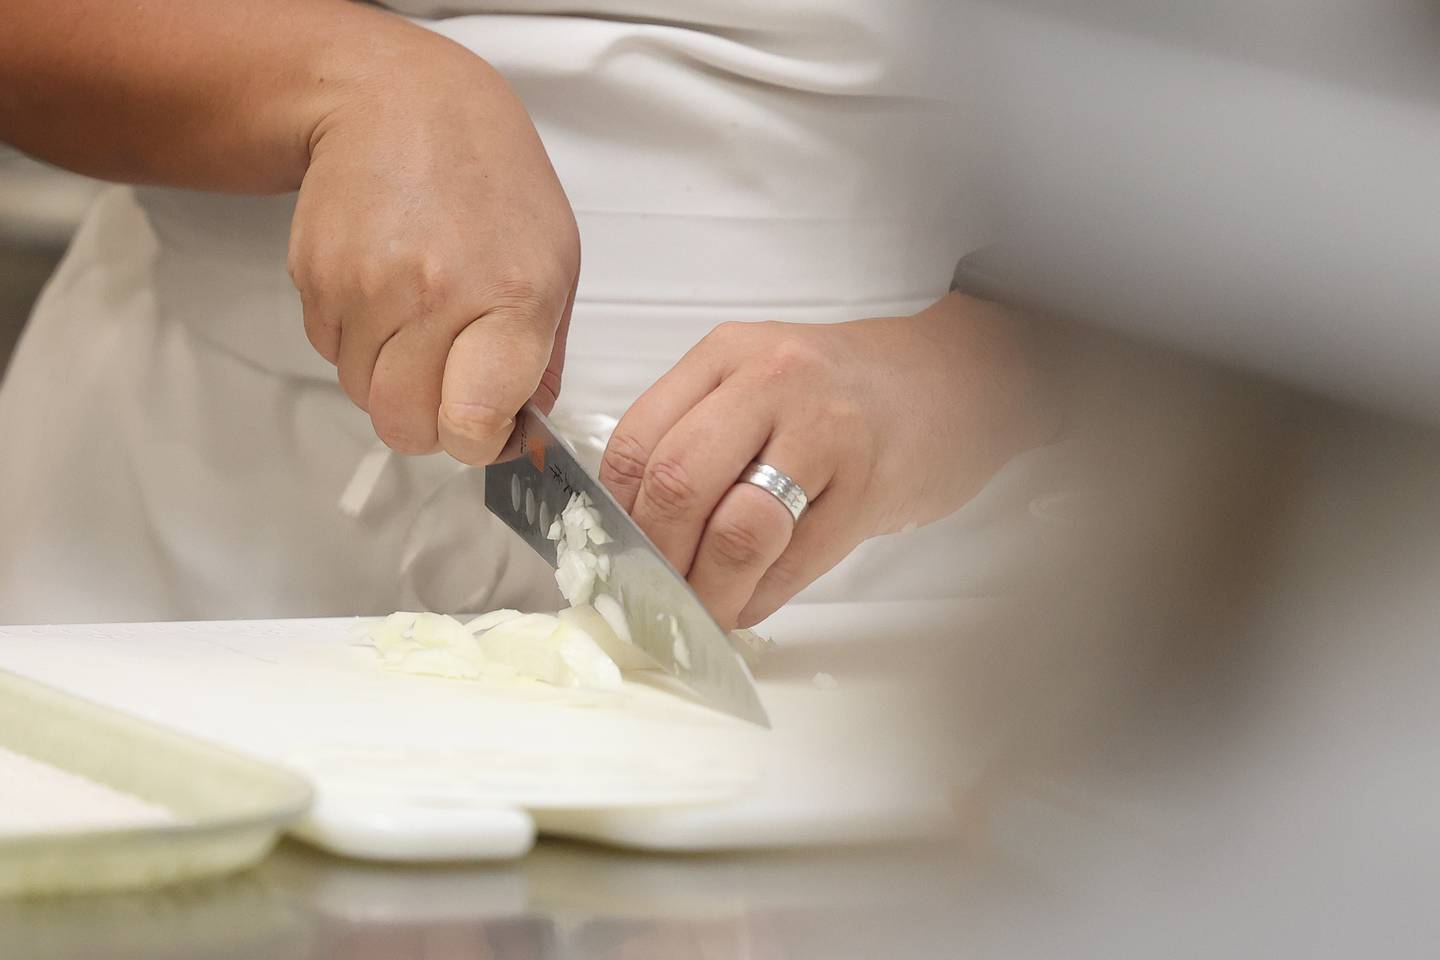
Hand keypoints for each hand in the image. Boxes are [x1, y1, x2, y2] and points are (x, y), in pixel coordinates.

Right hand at [289, 27, 578, 463]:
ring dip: (392, 380)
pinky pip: (333, 353)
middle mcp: (433, 295)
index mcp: (511, 297)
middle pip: (406, 426)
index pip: (472, 422)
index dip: (481, 443)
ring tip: (421, 319)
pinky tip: (387, 291)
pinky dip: (359, 344)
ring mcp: (364, 287)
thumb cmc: (492, 180)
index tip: (491, 426)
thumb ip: (543, 359)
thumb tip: (519, 430)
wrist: (397, 101)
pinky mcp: (315, 279)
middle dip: (431, 424)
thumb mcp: (555, 263)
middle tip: (453, 386)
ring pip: (364, 395)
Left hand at [600, 295, 1056, 627]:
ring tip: (701, 611)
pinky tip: (746, 604)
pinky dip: (756, 599)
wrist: (961, 378)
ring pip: (735, 530)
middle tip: (649, 593)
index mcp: (728, 355)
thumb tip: (633, 528)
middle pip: (677, 485)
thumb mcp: (762, 378)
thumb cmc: (849, 390)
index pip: (638, 440)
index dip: (615, 514)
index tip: (611, 554)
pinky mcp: (868, 488)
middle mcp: (771, 383)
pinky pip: (794, 563)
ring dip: (707, 592)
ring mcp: (825, 434)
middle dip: (653, 558)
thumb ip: (699, 431)